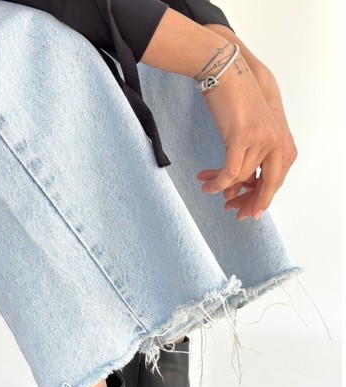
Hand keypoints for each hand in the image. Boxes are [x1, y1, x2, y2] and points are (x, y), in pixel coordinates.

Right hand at [197, 26, 297, 219]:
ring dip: (221, 185)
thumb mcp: (251, 130)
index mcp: (283, 140)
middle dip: (248, 202)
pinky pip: (231, 171)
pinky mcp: (244, 137)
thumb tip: (239, 184)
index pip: (276, 179)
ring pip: (242, 177)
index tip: (249, 211)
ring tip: (207, 185)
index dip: (262, 199)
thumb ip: (252, 155)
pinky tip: (208, 184)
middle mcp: (277, 141)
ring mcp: (262, 139)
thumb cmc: (236, 98)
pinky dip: (218, 181)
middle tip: (232, 211)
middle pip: (267, 184)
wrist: (226, 72)